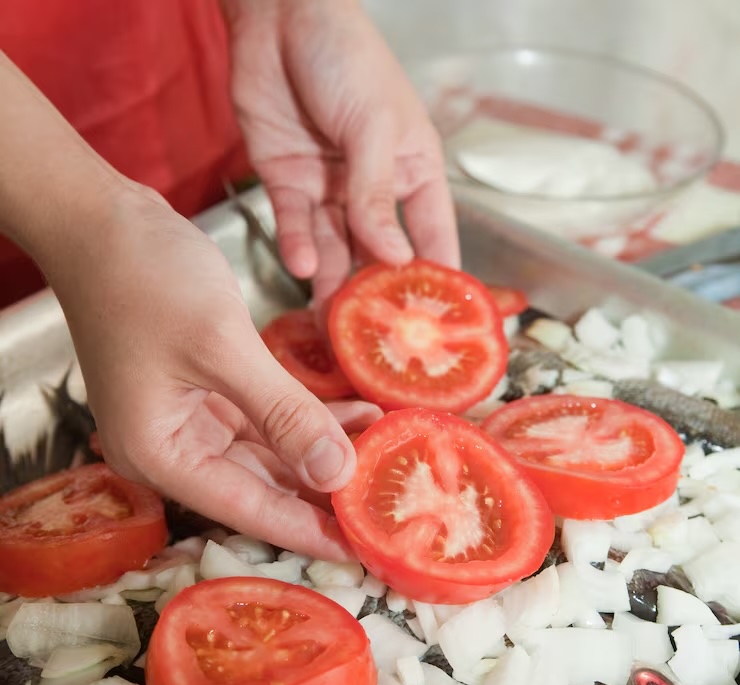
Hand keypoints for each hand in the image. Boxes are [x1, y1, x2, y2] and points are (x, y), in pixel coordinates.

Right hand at [43, 185, 381, 560]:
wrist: (103, 218)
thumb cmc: (142, 278)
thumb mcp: (221, 347)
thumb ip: (282, 414)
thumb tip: (336, 473)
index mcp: (160, 454)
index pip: (248, 509)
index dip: (310, 530)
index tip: (363, 551)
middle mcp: (174, 447)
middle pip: (262, 487)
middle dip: (325, 492)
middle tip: (387, 507)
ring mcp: (191, 419)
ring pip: (271, 452)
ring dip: (325, 449)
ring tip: (386, 453)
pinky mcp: (208, 390)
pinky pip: (267, 416)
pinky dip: (308, 416)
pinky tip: (355, 414)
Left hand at [222, 0, 459, 312]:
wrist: (279, 15)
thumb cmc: (345, 55)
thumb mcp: (374, 126)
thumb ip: (378, 195)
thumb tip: (394, 257)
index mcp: (413, 172)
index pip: (432, 237)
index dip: (433, 279)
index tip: (434, 324)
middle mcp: (373, 189)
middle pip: (378, 255)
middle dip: (374, 294)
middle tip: (371, 337)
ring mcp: (330, 190)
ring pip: (334, 249)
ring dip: (331, 283)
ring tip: (330, 321)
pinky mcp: (289, 184)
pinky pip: (295, 226)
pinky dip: (297, 246)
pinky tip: (301, 267)